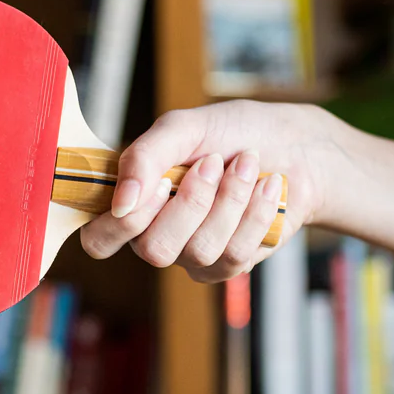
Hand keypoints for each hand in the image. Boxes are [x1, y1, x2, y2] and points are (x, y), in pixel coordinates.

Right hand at [80, 100, 332, 281]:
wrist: (293, 145)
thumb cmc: (232, 133)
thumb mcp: (182, 128)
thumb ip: (144, 157)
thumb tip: (122, 201)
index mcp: (132, 202)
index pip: (99, 240)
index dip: (124, 223)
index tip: (162, 181)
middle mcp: (155, 235)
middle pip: (153, 250)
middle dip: (191, 202)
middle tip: (212, 163)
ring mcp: (192, 255)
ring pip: (201, 250)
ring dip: (230, 199)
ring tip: (246, 164)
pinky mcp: (230, 265)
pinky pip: (236, 254)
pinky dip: (255, 211)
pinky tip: (266, 186)